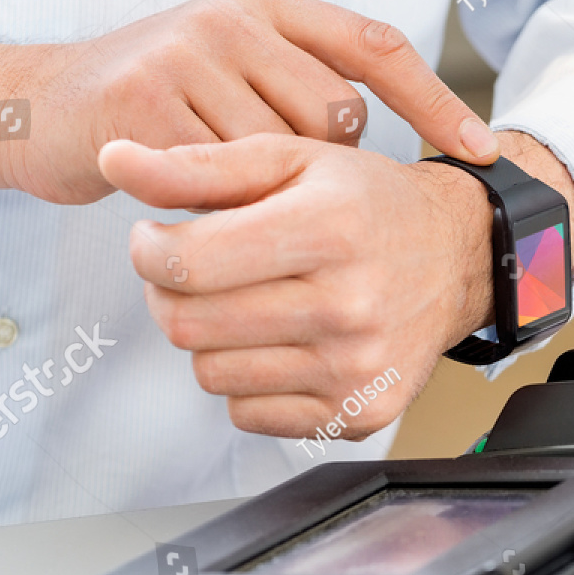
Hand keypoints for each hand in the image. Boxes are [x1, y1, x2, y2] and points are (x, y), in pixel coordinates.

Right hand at [0, 0, 496, 204]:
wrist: (41, 108)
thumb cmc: (158, 102)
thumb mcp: (237, 72)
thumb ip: (302, 90)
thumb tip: (393, 160)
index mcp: (268, 4)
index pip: (376, 47)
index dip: (435, 101)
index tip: (483, 150)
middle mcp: (233, 18)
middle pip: (335, 116)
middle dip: (318, 167)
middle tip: (272, 179)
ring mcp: (187, 55)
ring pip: (282, 155)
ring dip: (264, 190)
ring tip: (224, 184)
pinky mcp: (146, 107)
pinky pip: (224, 182)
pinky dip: (218, 206)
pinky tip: (191, 198)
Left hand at [98, 130, 573, 439]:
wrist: (458, 259)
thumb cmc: (370, 206)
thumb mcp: (291, 161)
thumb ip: (198, 166)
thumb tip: (116, 160)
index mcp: (328, 231)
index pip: (186, 263)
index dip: (149, 250)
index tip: (160, 239)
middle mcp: (348, 306)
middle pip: (187, 324)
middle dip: (172, 294)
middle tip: (200, 271)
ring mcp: (355, 370)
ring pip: (211, 374)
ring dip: (212, 340)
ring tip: (249, 304)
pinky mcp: (359, 414)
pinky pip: (249, 414)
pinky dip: (250, 382)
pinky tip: (282, 343)